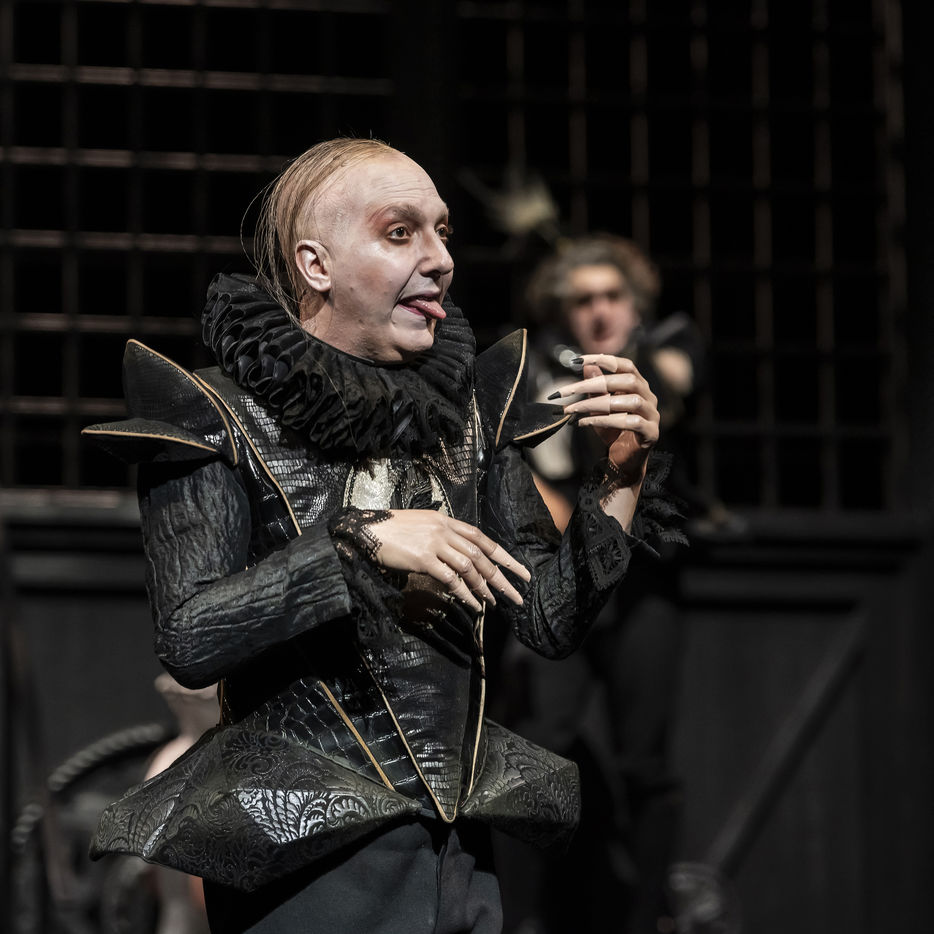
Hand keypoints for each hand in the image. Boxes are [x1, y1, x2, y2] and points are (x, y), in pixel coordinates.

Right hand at [369, 510, 530, 611]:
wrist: (368, 530)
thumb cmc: (393, 529)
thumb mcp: (423, 525)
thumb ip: (443, 535)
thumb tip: (459, 553)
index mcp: (447, 521)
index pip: (483, 539)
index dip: (504, 556)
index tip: (521, 572)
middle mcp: (444, 530)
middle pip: (482, 555)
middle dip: (502, 577)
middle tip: (516, 595)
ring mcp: (435, 544)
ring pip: (469, 567)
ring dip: (483, 588)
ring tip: (492, 603)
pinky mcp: (423, 559)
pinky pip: (450, 579)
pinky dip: (464, 593)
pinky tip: (472, 603)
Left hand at [549, 354, 659, 484]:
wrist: (623, 460)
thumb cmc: (611, 431)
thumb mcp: (598, 407)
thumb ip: (595, 388)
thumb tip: (587, 367)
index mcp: (638, 385)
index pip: (624, 364)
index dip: (602, 359)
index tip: (575, 360)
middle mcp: (649, 396)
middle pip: (627, 380)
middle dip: (594, 383)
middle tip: (567, 391)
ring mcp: (652, 414)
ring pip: (631, 401)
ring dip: (598, 404)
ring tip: (574, 410)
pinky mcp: (651, 433)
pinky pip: (631, 423)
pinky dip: (606, 421)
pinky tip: (585, 423)